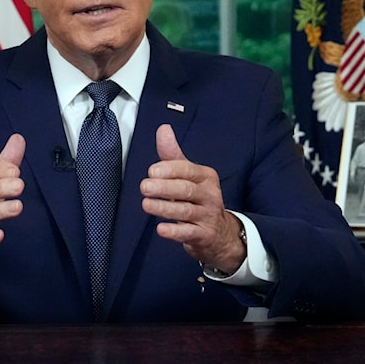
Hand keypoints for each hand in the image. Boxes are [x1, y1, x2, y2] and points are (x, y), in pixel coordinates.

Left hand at [140, 124, 245, 274]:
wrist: (219, 232)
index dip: (169, 170)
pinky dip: (175, 231)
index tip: (152, 171)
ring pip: (185, 211)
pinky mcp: (204, 235)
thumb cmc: (198, 199)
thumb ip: (172, 155)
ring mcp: (208, 215)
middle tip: (144, 187)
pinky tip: (161, 229)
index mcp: (205, 176)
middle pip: (186, 189)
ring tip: (146, 205)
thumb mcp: (187, 176)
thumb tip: (163, 129)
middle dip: (164, 188)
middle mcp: (209, 194)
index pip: (187, 170)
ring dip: (164, 208)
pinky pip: (189, 232)